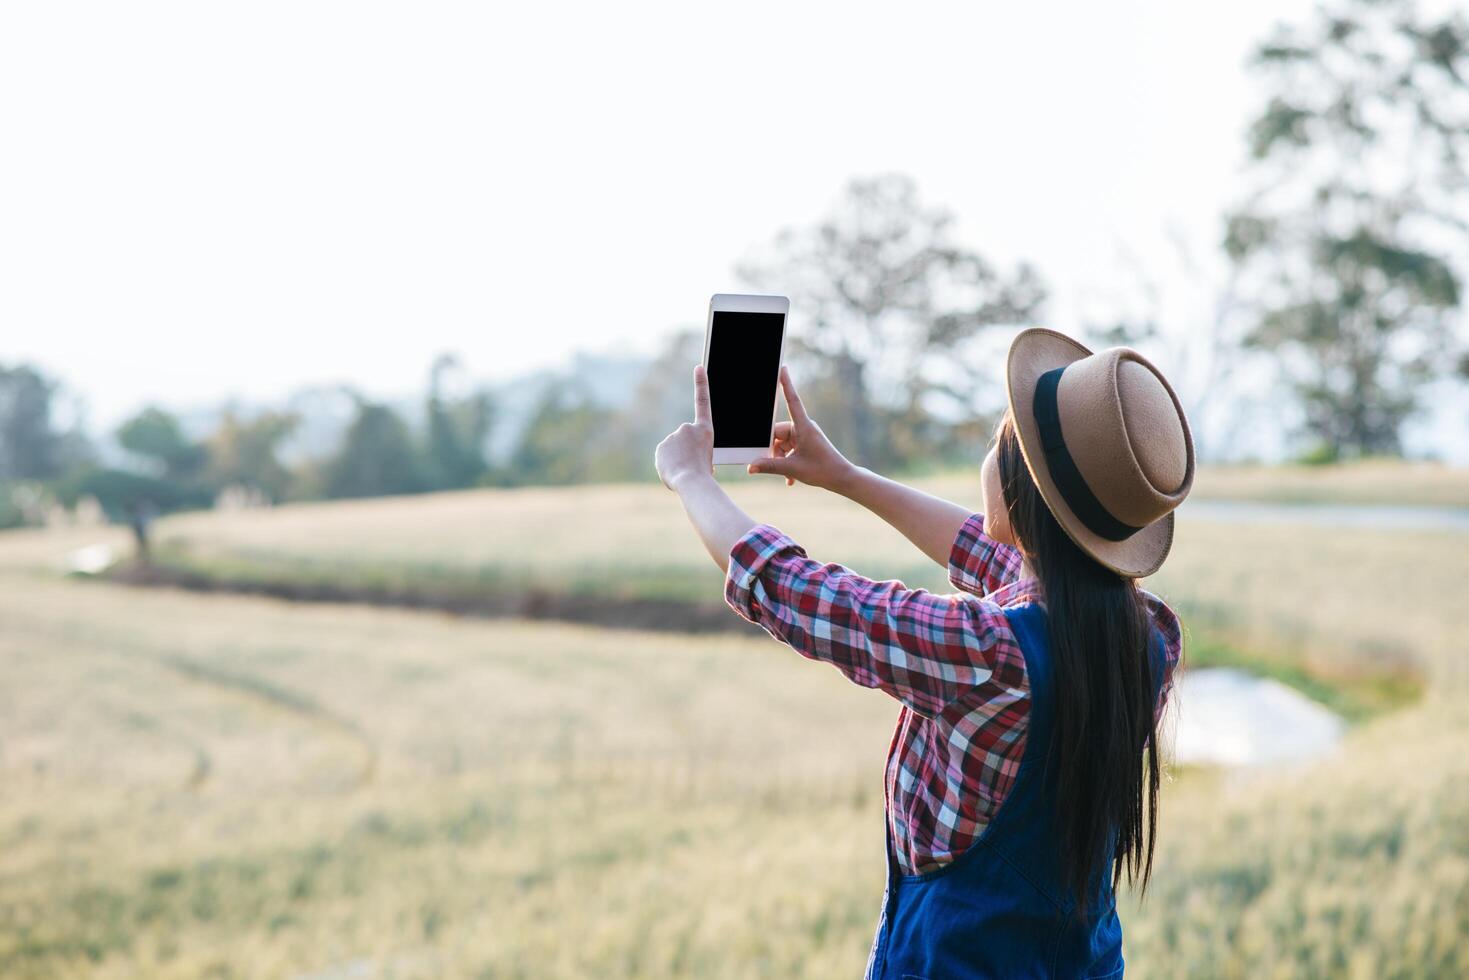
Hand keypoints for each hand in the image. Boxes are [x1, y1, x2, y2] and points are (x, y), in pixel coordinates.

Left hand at [654, 365, 714, 490]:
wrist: (692, 480)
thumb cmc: (704, 476)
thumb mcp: (707, 461)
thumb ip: (695, 453)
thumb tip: (686, 457)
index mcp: (705, 430)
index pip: (703, 401)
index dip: (701, 383)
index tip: (699, 367)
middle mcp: (688, 428)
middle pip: (684, 441)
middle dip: (686, 453)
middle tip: (692, 466)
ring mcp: (674, 436)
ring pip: (674, 450)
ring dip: (677, 460)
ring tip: (685, 470)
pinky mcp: (662, 446)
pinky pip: (664, 457)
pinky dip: (668, 465)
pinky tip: (673, 471)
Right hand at [748, 366, 854, 491]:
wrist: (841, 478)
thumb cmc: (822, 470)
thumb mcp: (792, 469)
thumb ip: (769, 466)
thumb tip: (750, 467)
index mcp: (803, 426)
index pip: (792, 400)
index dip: (786, 384)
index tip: (782, 368)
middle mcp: (803, 428)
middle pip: (777, 433)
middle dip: (773, 451)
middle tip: (775, 465)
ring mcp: (804, 436)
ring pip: (781, 444)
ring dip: (780, 460)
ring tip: (787, 476)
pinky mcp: (805, 444)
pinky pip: (788, 450)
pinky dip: (787, 463)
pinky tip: (790, 479)